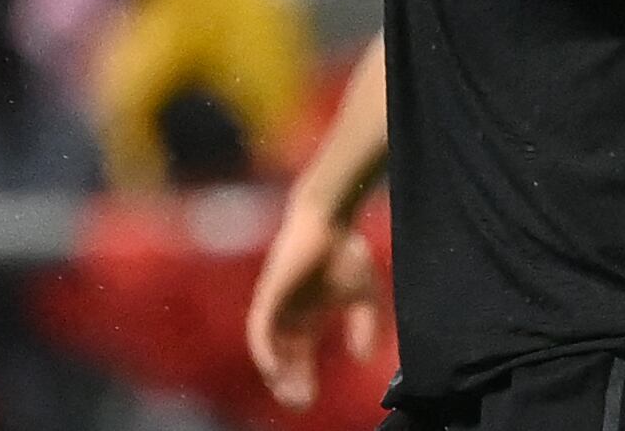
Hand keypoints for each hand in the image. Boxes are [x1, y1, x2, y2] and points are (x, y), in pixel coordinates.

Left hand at [246, 202, 381, 410]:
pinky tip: (271, 368)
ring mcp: (276, 304)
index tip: (308, 400)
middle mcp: (287, 313)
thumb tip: (364, 359)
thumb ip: (365, 326)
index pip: (298, 356)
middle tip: (298, 404)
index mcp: (306, 316)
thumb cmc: (345, 251)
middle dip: (288, 382)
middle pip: (281, 357)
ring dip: (275, 372)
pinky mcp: (269, 293)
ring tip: (286, 393)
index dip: (302, 379)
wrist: (331, 219)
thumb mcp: (364, 297)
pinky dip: (264, 350)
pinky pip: (259, 328)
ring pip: (268, 347)